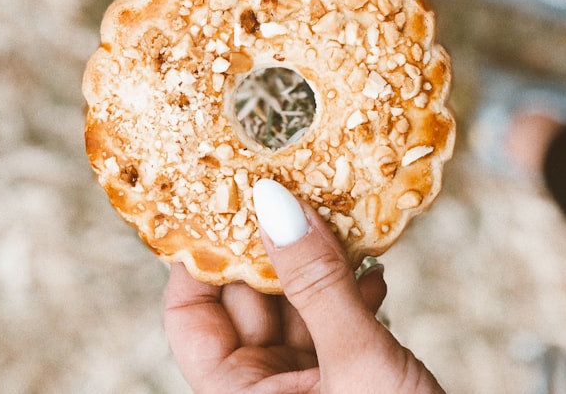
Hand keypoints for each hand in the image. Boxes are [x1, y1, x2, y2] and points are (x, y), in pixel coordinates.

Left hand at [164, 179, 444, 393]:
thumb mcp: (356, 361)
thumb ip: (317, 284)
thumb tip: (275, 206)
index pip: (192, 319)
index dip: (198, 261)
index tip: (218, 203)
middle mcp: (263, 393)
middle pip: (248, 304)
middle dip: (271, 248)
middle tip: (290, 192)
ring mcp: (305, 386)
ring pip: (296, 307)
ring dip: (319, 265)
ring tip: (338, 221)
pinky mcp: (345, 380)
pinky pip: (334, 324)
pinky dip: (352, 293)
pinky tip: (373, 272)